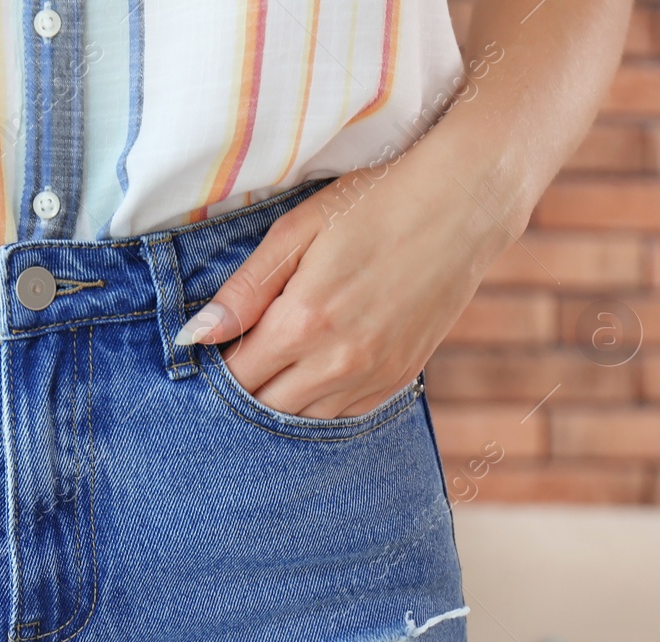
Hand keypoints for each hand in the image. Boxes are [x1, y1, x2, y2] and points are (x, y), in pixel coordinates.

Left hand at [175, 155, 515, 419]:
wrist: (464, 202)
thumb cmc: (373, 204)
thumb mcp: (296, 232)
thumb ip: (243, 292)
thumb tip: (195, 338)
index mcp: (303, 322)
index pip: (236, 377)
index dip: (218, 368)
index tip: (214, 351)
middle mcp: (338, 361)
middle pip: (265, 407)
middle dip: (245, 390)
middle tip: (240, 360)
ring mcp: (373, 375)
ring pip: (303, 420)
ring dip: (280, 402)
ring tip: (275, 368)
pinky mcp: (400, 378)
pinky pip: (343, 417)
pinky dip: (319, 405)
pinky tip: (313, 377)